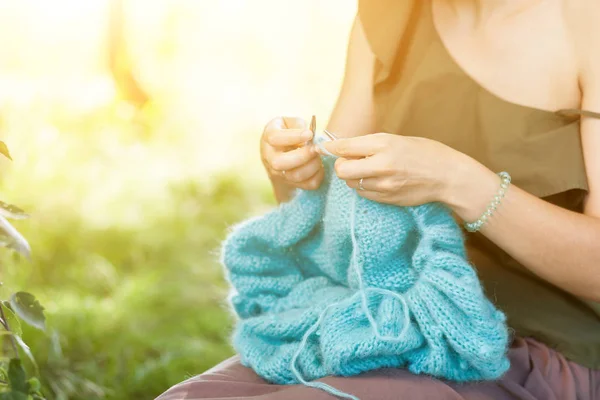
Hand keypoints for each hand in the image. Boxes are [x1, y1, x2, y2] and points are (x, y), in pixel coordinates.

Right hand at [261, 117, 323, 190]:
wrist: (283, 151)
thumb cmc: (288, 131)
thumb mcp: (290, 122)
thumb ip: (298, 125)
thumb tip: (308, 136)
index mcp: (268, 137)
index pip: (275, 138)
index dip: (293, 137)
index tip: (309, 134)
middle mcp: (269, 157)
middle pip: (279, 163)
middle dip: (302, 156)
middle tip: (314, 149)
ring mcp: (278, 172)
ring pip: (294, 176)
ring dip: (312, 166)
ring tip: (318, 156)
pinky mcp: (290, 183)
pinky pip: (307, 185)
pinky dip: (318, 176)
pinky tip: (319, 166)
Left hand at [320, 133, 467, 206]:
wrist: (448, 176)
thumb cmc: (424, 152)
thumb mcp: (397, 139)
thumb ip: (369, 143)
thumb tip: (341, 146)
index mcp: (384, 144)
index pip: (345, 146)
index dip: (331, 147)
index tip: (326, 147)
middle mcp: (382, 165)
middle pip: (342, 169)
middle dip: (341, 165)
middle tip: (349, 161)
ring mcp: (384, 185)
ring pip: (351, 183)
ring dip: (353, 177)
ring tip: (368, 170)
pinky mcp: (386, 199)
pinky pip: (363, 194)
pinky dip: (364, 187)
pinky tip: (377, 181)